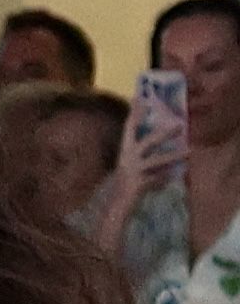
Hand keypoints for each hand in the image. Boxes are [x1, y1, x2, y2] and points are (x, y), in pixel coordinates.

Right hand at [123, 99, 189, 215]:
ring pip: (156, 161)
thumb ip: (143, 153)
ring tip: (189, 151)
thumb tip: (161, 136)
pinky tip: (174, 178)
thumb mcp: (132, 165)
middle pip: (147, 142)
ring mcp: (133, 172)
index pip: (129, 128)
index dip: (134, 113)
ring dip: (173, 156)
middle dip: (163, 134)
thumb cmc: (126, 184)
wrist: (115, 206)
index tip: (140, 97)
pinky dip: (165, 180)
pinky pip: (157, 180)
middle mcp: (127, 159)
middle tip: (180, 125)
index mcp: (125, 151)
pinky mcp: (138, 185)